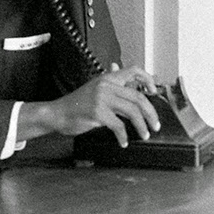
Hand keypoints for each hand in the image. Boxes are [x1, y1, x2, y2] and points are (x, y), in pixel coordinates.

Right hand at [19, 66, 160, 148]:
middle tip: (155, 125)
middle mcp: (106, 85)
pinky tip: (123, 142)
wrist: (57, 114)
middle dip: (151, 113)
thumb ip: (111, 86)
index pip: (134, 70)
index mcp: (108, 78)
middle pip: (138, 97)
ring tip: (145, 134)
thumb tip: (125, 77)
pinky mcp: (97, 112)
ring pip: (132, 111)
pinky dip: (123, 136)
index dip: (148, 80)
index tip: (154, 92)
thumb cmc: (76, 105)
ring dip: (142, 125)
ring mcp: (101, 98)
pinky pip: (118, 125)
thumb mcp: (95, 90)